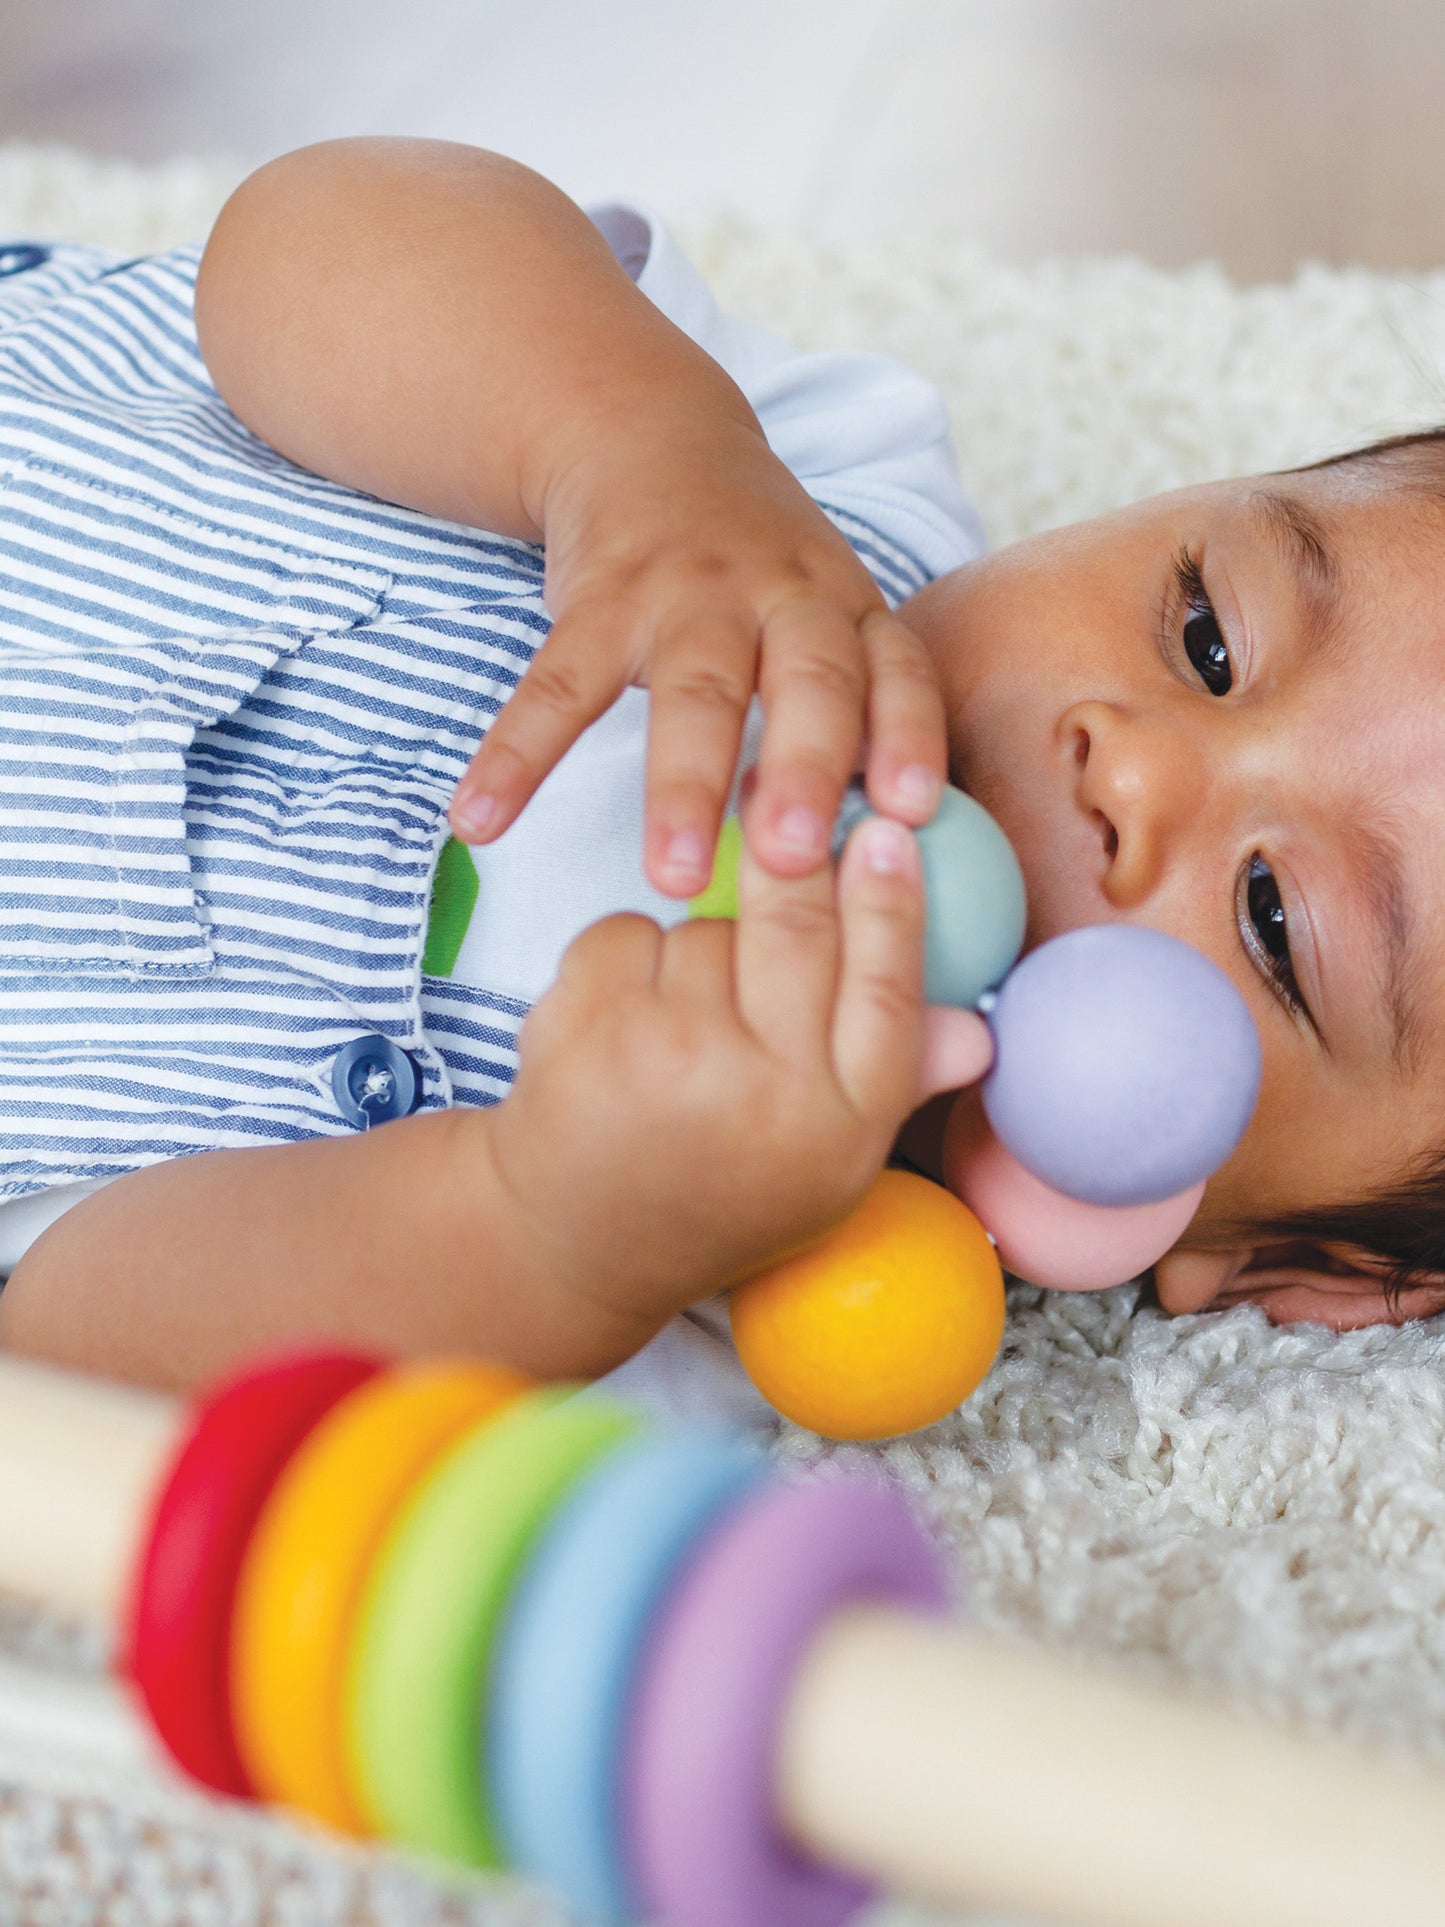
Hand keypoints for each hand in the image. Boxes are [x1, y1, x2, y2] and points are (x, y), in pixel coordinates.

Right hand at [448, 410, 947, 895]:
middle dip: (805, 769)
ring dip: (682, 786)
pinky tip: (477, 822)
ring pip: (693, 691)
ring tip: (669, 876)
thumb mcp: (824, 614)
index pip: (895, 669)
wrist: (650, 437)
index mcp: (846, 608)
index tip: (910, 812)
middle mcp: (780, 595)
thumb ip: (849, 716)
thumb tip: (868, 858)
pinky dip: (515, 756)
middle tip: (794, 860)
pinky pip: (557, 686)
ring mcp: (687, 594)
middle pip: (807, 681)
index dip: (909, 735)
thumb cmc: (759, 573)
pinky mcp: (598, 603)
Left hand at [483, 809, 991, 1339]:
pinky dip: (627, 955)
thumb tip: (977, 1030)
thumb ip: (893, 1083)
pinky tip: (622, 1020)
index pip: (886, 990)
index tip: (887, 832)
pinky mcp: (592, 1027)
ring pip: (707, 928)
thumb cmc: (714, 1195)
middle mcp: (765, 1092)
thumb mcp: (823, 1166)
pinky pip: (629, 930)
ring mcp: (673, 1055)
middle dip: (797, 855)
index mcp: (840, 1128)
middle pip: (800, 928)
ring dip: (699, 947)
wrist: (575, 1245)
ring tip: (681, 1021)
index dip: (890, 903)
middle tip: (788, 803)